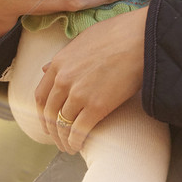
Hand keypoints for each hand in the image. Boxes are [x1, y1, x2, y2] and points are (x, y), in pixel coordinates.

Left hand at [36, 7, 147, 153]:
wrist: (140, 39)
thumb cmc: (117, 34)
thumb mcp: (83, 40)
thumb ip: (64, 57)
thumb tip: (46, 68)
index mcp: (59, 63)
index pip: (41, 95)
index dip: (42, 113)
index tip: (47, 121)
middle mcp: (63, 80)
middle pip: (50, 113)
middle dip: (52, 130)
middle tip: (57, 138)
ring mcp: (79, 94)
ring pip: (62, 124)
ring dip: (63, 139)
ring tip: (68, 146)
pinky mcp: (96, 107)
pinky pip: (78, 131)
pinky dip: (75, 142)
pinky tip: (77, 147)